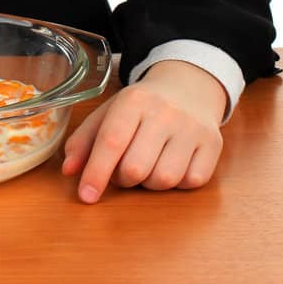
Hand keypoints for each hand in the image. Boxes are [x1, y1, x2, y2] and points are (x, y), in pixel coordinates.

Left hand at [60, 60, 226, 202]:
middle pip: (136, 167)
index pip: (112, 141)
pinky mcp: (213, 144)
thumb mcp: (109, 112)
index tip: (86, 196)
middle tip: (123, 169)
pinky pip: (190, 182)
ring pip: (164, 179)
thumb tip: (69, 171)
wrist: (188, 87)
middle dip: (123, 179)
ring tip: (149, 164)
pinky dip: (177, 183)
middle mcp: (165, 112)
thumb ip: (84, 140)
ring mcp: (192, 128)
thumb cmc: (142, 107)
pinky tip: (172, 163)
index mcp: (133, 101)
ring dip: (150, 183)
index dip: (96, 172)